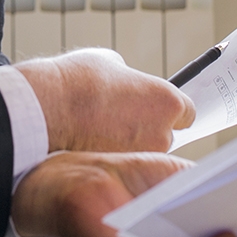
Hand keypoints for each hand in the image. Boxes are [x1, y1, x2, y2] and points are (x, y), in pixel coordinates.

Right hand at [15, 48, 194, 152]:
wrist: (49, 107)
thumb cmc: (80, 79)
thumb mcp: (112, 63)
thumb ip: (129, 78)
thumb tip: (127, 85)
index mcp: (167, 102)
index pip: (187, 113)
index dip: (169, 109)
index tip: (157, 108)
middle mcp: (162, 134)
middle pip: (165, 135)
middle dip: (148, 128)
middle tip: (121, 118)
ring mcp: (141, 158)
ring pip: (142, 153)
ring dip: (129, 145)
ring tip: (100, 130)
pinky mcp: (119, 173)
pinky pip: (122, 166)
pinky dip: (111, 156)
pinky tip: (91, 143)